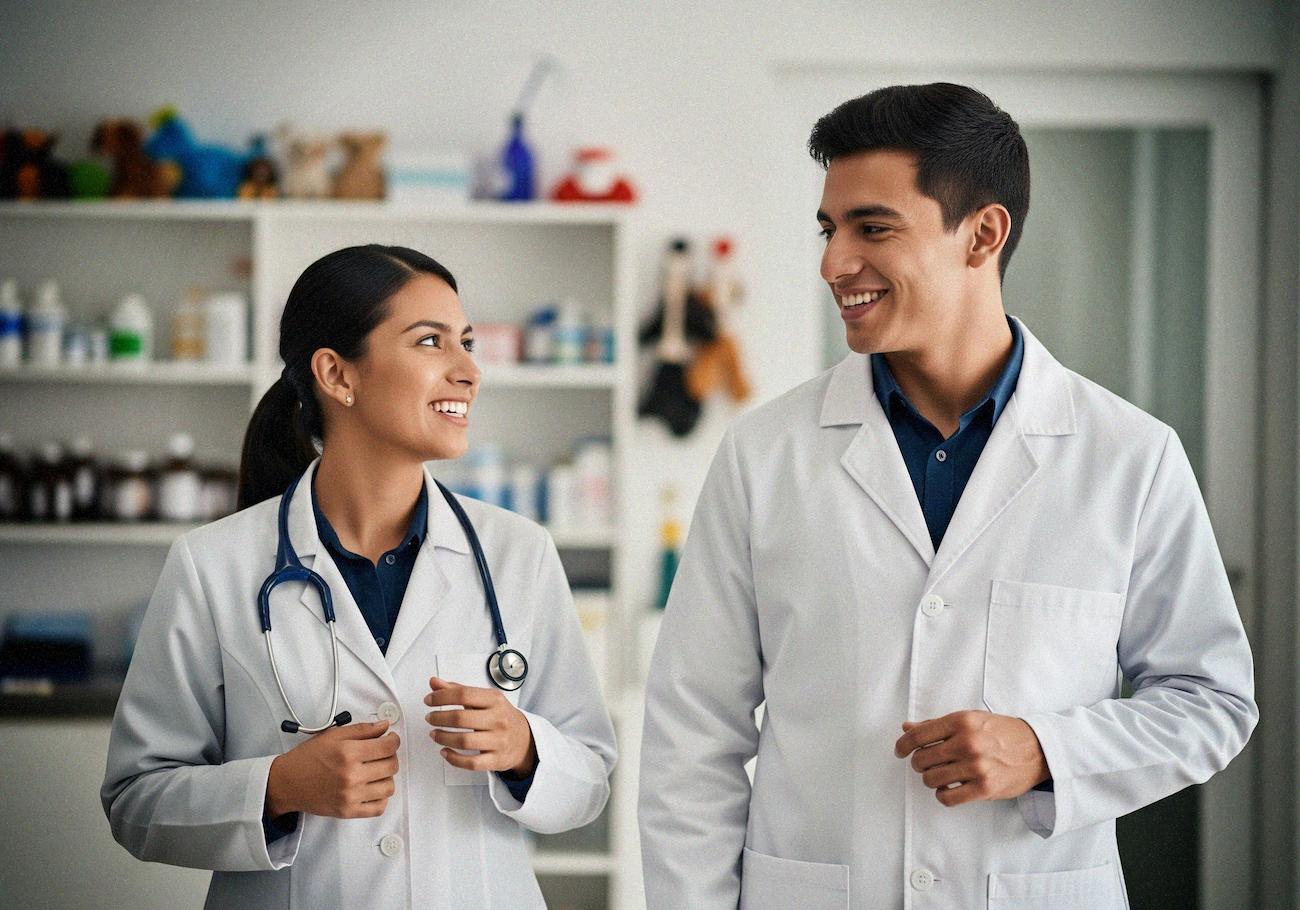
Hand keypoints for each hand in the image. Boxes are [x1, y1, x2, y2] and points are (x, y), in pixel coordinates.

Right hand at [265, 720, 398, 818]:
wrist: (287, 783)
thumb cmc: (308, 758)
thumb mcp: (333, 735)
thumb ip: (362, 729)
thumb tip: (385, 726)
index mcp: (348, 753)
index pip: (388, 747)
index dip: (394, 740)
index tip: (391, 739)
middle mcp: (351, 775)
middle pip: (391, 766)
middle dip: (391, 756)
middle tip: (382, 753)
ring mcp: (351, 796)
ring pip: (389, 787)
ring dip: (387, 777)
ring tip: (376, 771)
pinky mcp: (348, 811)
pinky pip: (379, 808)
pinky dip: (381, 798)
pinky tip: (373, 788)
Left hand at [424, 676, 536, 776]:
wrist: (524, 740)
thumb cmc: (500, 717)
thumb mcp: (484, 699)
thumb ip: (458, 690)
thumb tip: (434, 682)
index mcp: (495, 700)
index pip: (464, 695)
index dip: (441, 697)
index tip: (429, 700)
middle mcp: (498, 719)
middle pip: (461, 719)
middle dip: (439, 718)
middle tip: (430, 718)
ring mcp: (498, 741)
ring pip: (464, 741)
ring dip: (443, 738)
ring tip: (434, 734)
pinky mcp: (496, 760)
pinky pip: (471, 763)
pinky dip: (453, 759)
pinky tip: (445, 752)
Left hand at [893, 710, 1048, 806]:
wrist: (1037, 750)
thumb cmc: (1001, 732)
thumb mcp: (970, 719)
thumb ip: (937, 725)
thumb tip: (907, 728)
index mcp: (961, 722)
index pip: (917, 735)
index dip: (902, 745)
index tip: (900, 751)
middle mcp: (967, 743)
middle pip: (921, 759)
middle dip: (918, 763)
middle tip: (926, 763)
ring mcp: (976, 766)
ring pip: (931, 779)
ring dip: (930, 779)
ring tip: (940, 775)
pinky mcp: (984, 788)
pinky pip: (947, 798)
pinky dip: (942, 795)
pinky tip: (949, 788)